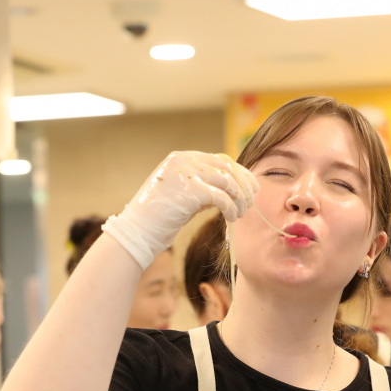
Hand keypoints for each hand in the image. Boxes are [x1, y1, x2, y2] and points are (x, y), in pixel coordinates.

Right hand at [102, 151, 258, 269]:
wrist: (137, 232)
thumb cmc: (160, 217)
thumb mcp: (184, 194)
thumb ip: (204, 185)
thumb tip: (233, 187)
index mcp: (182, 158)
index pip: (221, 159)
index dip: (241, 173)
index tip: (252, 188)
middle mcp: (184, 160)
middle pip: (227, 167)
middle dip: (244, 185)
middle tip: (251, 202)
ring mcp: (185, 173)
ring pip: (227, 181)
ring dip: (240, 198)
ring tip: (241, 213)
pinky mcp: (189, 190)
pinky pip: (222, 197)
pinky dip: (231, 208)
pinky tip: (233, 217)